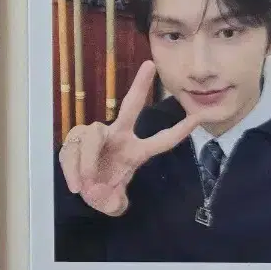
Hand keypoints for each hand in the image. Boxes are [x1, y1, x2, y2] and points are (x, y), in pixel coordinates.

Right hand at [58, 61, 201, 215]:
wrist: (78, 192)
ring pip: (91, 138)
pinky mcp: (73, 140)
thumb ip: (113, 203)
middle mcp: (116, 137)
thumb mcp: (112, 202)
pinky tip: (75, 185)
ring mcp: (94, 136)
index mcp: (133, 151)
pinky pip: (71, 152)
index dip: (178, 132)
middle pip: (129, 108)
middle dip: (139, 86)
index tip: (198, 117)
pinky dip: (72, 170)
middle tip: (150, 66)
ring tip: (85, 185)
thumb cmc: (101, 190)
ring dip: (87, 161)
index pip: (160, 141)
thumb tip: (104, 196)